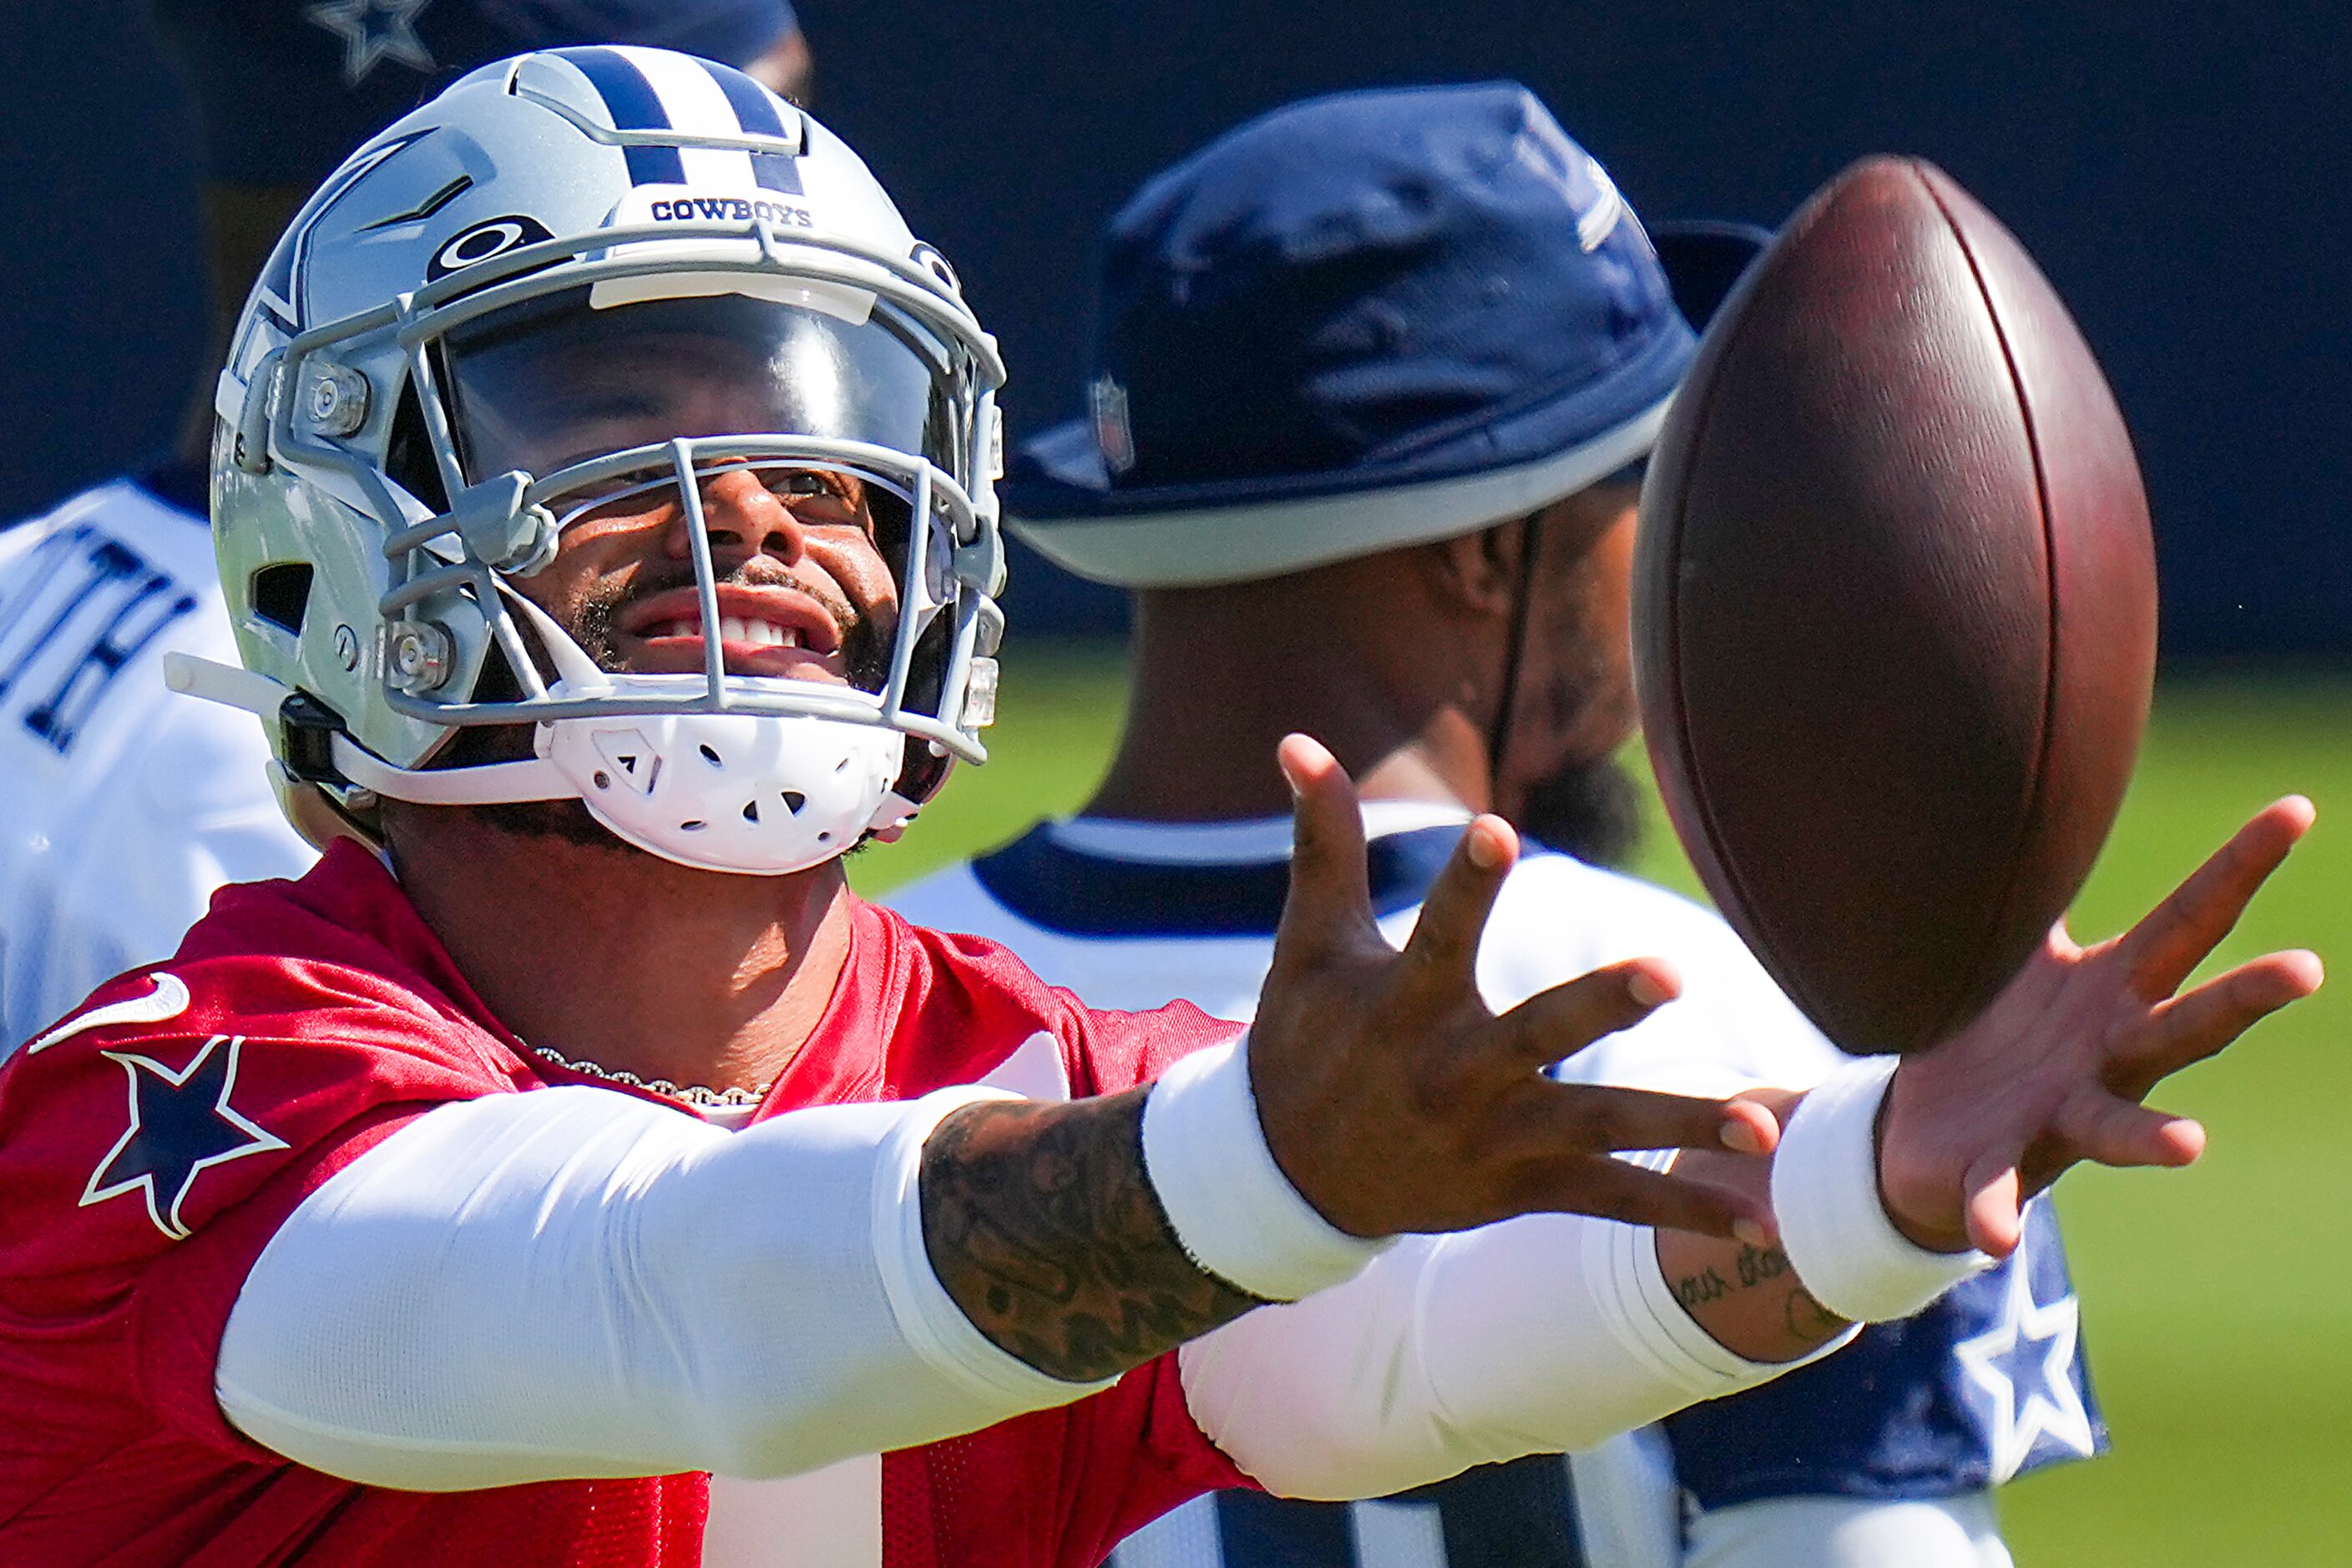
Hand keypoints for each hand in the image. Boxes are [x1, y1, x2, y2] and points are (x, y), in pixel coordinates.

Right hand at [1248, 736, 1779, 1241]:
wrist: (1288, 1176)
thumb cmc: (1307, 1038)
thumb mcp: (1311, 942)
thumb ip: (1322, 841)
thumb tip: (1295, 736)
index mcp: (1403, 1004)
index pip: (1439, 933)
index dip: (1467, 884)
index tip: (1495, 832)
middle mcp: (1451, 1071)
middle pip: (1536, 1033)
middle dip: (1601, 1004)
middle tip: (1669, 971)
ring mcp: (1490, 1136)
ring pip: (1594, 1127)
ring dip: (1678, 1127)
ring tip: (1761, 1130)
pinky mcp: (1517, 1189)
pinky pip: (1609, 1200)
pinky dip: (1681, 1211)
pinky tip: (1761, 1225)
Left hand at [1877, 797, 2322, 1255]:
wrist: (1922, 1137)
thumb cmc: (1989, 1031)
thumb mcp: (2016, 956)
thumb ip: (2034, 892)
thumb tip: (2042, 798)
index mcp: (2110, 993)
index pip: (2189, 919)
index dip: (2241, 864)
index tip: (2296, 810)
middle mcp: (2105, 1059)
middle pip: (2186, 1022)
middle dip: (2244, 997)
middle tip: (2305, 968)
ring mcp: (2060, 1119)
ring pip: (2116, 1127)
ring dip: (2151, 1139)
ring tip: (2189, 1146)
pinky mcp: (1996, 1169)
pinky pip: (1995, 1194)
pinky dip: (1992, 1213)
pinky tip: (1994, 1239)